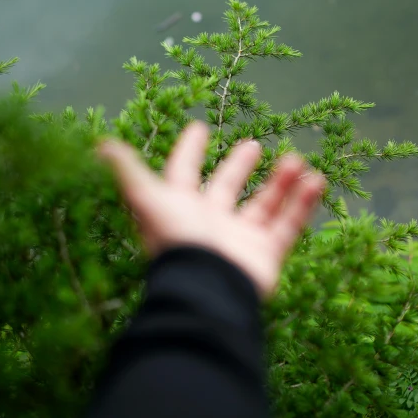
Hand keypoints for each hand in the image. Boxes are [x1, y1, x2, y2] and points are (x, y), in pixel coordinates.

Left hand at [98, 121, 324, 298]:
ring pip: (264, 205)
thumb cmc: (176, 238)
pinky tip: (316, 181)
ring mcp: (239, 239)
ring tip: (296, 160)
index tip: (199, 128)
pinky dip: (302, 204)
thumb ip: (128, 171)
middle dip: (239, 167)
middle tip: (253, 144)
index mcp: (180, 207)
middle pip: (226, 188)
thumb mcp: (146, 199)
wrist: (206, 289)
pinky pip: (288, 225)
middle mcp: (209, 222)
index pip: (184, 174)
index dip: (189, 151)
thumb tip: (101, 144)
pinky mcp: (266, 254)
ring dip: (280, 182)